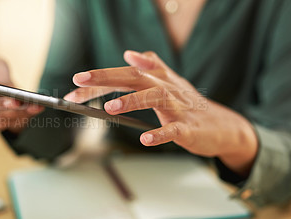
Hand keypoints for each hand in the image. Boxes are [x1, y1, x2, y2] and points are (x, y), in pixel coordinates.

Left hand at [64, 50, 257, 175]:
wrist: (222, 126)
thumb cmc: (189, 105)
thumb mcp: (170, 82)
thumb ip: (151, 67)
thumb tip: (131, 54)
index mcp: (158, 80)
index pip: (124, 75)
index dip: (99, 78)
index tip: (75, 83)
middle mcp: (166, 88)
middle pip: (135, 77)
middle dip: (106, 77)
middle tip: (80, 80)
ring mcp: (178, 107)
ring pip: (154, 98)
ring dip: (131, 101)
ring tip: (109, 108)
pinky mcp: (188, 128)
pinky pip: (173, 130)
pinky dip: (160, 134)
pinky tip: (145, 139)